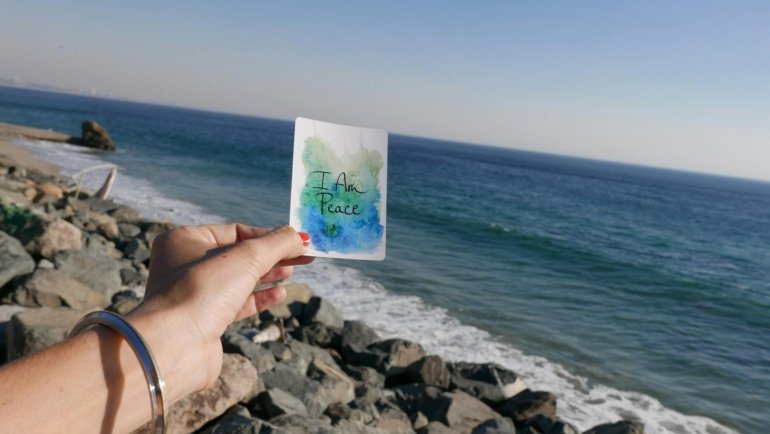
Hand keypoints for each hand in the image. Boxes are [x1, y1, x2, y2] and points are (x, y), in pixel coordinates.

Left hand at [128, 224, 312, 397]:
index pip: (236, 231)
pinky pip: (236, 303)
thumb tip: (301, 235)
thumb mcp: (247, 257)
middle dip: (272, 255)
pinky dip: (258, 297)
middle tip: (304, 255)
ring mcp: (194, 294)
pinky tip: (279, 294)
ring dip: (267, 275)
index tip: (298, 240)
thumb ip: (277, 243)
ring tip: (292, 271)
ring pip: (238, 279)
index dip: (269, 235)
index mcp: (184, 239)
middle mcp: (184, 264)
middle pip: (239, 255)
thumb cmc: (203, 289)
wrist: (175, 346)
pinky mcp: (204, 320)